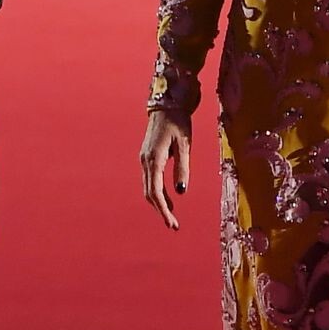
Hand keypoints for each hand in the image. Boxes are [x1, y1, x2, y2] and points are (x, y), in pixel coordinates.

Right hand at [140, 108, 190, 230]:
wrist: (166, 104)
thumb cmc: (178, 122)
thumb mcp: (184, 145)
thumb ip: (183, 168)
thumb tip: (181, 191)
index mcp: (154, 160)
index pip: (156, 192)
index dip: (164, 211)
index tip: (173, 224)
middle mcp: (145, 161)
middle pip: (150, 194)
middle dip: (161, 210)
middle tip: (174, 225)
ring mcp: (144, 159)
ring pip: (148, 188)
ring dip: (159, 203)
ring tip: (173, 215)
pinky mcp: (147, 157)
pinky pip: (150, 180)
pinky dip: (158, 192)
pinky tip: (169, 198)